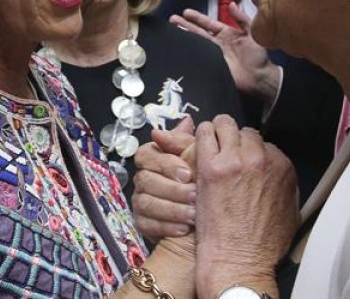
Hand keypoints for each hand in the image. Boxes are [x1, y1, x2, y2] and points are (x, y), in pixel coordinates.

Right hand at [132, 117, 196, 239]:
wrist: (208, 221)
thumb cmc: (201, 185)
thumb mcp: (198, 160)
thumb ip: (189, 143)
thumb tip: (187, 122)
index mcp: (154, 159)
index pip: (146, 154)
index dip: (166, 163)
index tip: (188, 173)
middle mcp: (144, 178)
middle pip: (145, 179)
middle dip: (172, 189)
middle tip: (195, 195)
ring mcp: (141, 201)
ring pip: (145, 202)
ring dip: (172, 209)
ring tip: (193, 214)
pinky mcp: (143, 223)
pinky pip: (147, 224)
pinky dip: (166, 226)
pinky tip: (183, 228)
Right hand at [170, 6, 279, 102]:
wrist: (259, 77)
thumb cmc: (257, 54)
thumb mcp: (252, 33)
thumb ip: (242, 18)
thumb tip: (231, 4)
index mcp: (226, 33)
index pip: (208, 23)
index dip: (197, 18)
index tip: (185, 12)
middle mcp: (217, 43)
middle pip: (198, 32)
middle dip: (185, 25)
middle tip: (172, 19)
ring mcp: (213, 55)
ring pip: (196, 43)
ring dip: (184, 37)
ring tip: (171, 31)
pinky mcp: (212, 66)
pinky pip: (199, 58)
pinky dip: (190, 54)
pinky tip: (180, 50)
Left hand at [194, 116, 298, 298]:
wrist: (240, 259)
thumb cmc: (262, 245)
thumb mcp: (290, 213)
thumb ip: (287, 189)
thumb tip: (282, 182)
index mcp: (282, 168)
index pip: (264, 144)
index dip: (250, 151)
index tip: (241, 160)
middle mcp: (261, 158)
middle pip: (245, 132)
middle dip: (235, 140)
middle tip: (224, 152)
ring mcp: (236, 160)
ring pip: (225, 125)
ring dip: (218, 133)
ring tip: (210, 144)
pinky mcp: (211, 166)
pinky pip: (204, 133)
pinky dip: (201, 136)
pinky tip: (198, 145)